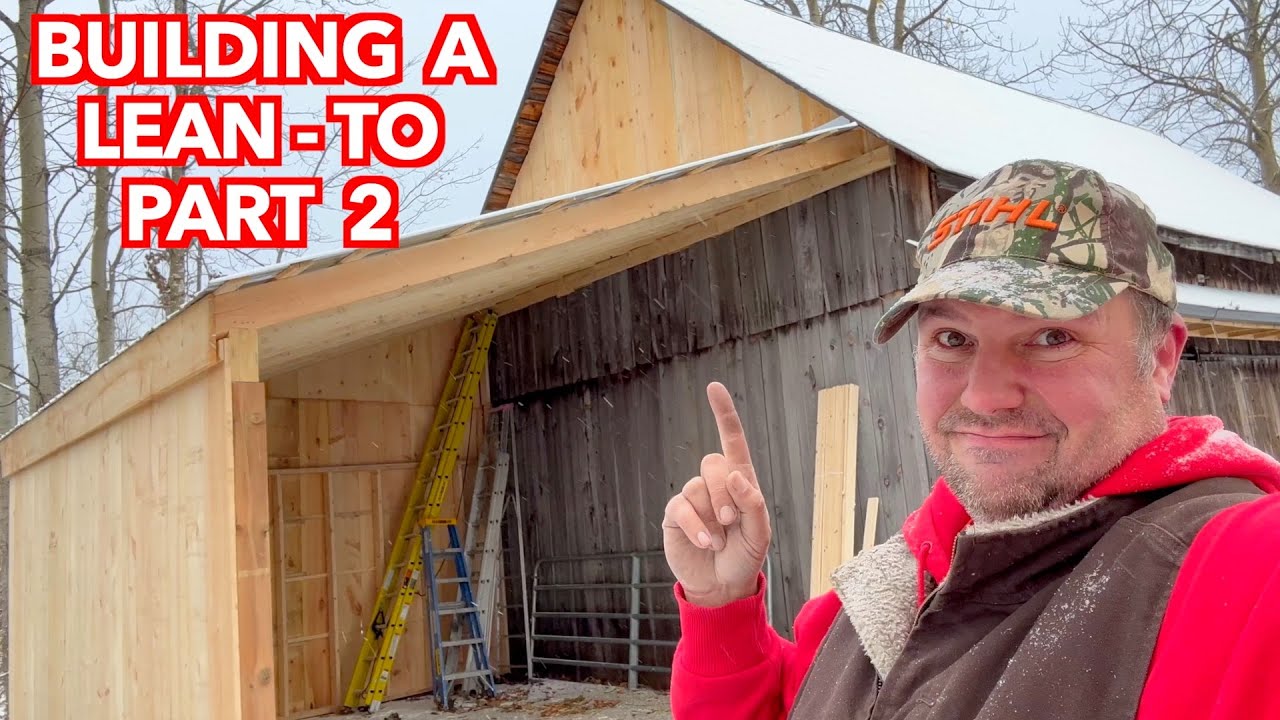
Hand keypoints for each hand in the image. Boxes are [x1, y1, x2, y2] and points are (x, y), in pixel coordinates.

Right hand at [662, 381, 771, 607]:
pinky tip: (707, 543)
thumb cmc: (744, 557)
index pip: (732, 441)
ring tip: (720, 539)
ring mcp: (694, 499)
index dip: (723, 414)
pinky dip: (698, 526)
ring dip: (712, 515)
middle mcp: (715, 485)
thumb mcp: (760, 534)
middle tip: (731, 520)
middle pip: (713, 462)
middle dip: (725, 491)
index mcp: (740, 482)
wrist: (722, 586)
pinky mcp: (676, 515)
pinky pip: (682, 507)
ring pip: (697, 486)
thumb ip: (753, 504)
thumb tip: (737, 476)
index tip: (713, 387)